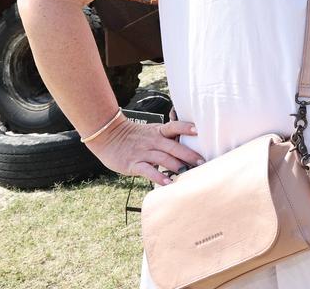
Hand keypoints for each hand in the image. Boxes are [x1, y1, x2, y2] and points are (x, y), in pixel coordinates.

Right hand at [83, 113, 205, 185]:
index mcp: (158, 132)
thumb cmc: (135, 136)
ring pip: (162, 158)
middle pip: (173, 147)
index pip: (174, 127)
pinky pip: (148, 171)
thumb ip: (168, 137)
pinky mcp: (133, 164)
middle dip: (189, 155)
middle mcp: (152, 141)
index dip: (186, 128)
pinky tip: (167, 183)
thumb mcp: (152, 131)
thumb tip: (189, 143)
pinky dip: (158, 176)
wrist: (108, 137)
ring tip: (188, 173)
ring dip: (176, 166)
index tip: (199, 131)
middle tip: (202, 162)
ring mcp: (143, 152)